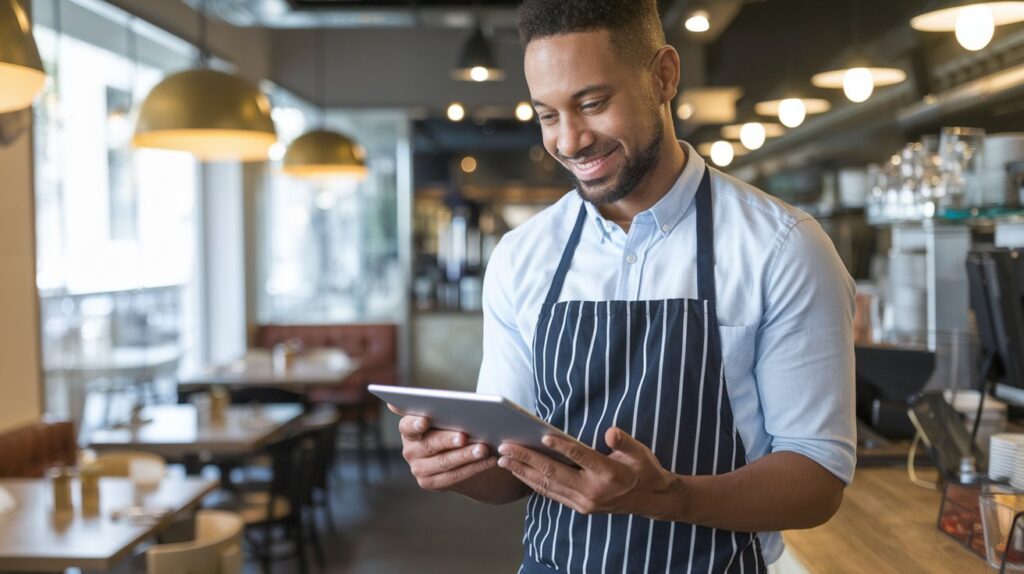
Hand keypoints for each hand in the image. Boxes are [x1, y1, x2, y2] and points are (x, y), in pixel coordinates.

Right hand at [389, 404, 497, 491]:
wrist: (456, 456)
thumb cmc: (450, 428)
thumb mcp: (445, 419)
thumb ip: (446, 413)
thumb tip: (465, 408)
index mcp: (408, 430)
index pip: (407, 425)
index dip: (415, 423)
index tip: (424, 421)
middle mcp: (410, 450)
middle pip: (429, 444)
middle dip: (448, 440)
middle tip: (464, 437)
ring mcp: (418, 468)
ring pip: (444, 462)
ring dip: (466, 456)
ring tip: (483, 449)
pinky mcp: (429, 483)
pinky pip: (454, 476)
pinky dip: (474, 468)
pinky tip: (488, 460)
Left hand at [496, 426, 680, 517]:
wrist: (651, 500)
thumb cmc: (644, 470)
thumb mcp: (640, 452)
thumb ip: (624, 443)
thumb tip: (611, 433)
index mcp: (608, 474)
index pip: (580, 457)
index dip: (562, 447)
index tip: (543, 436)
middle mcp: (593, 491)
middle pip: (554, 473)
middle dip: (527, 459)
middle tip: (505, 448)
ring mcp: (585, 502)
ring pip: (548, 486)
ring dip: (523, 472)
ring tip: (504, 460)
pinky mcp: (581, 507)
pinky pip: (552, 494)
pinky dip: (533, 483)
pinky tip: (520, 473)